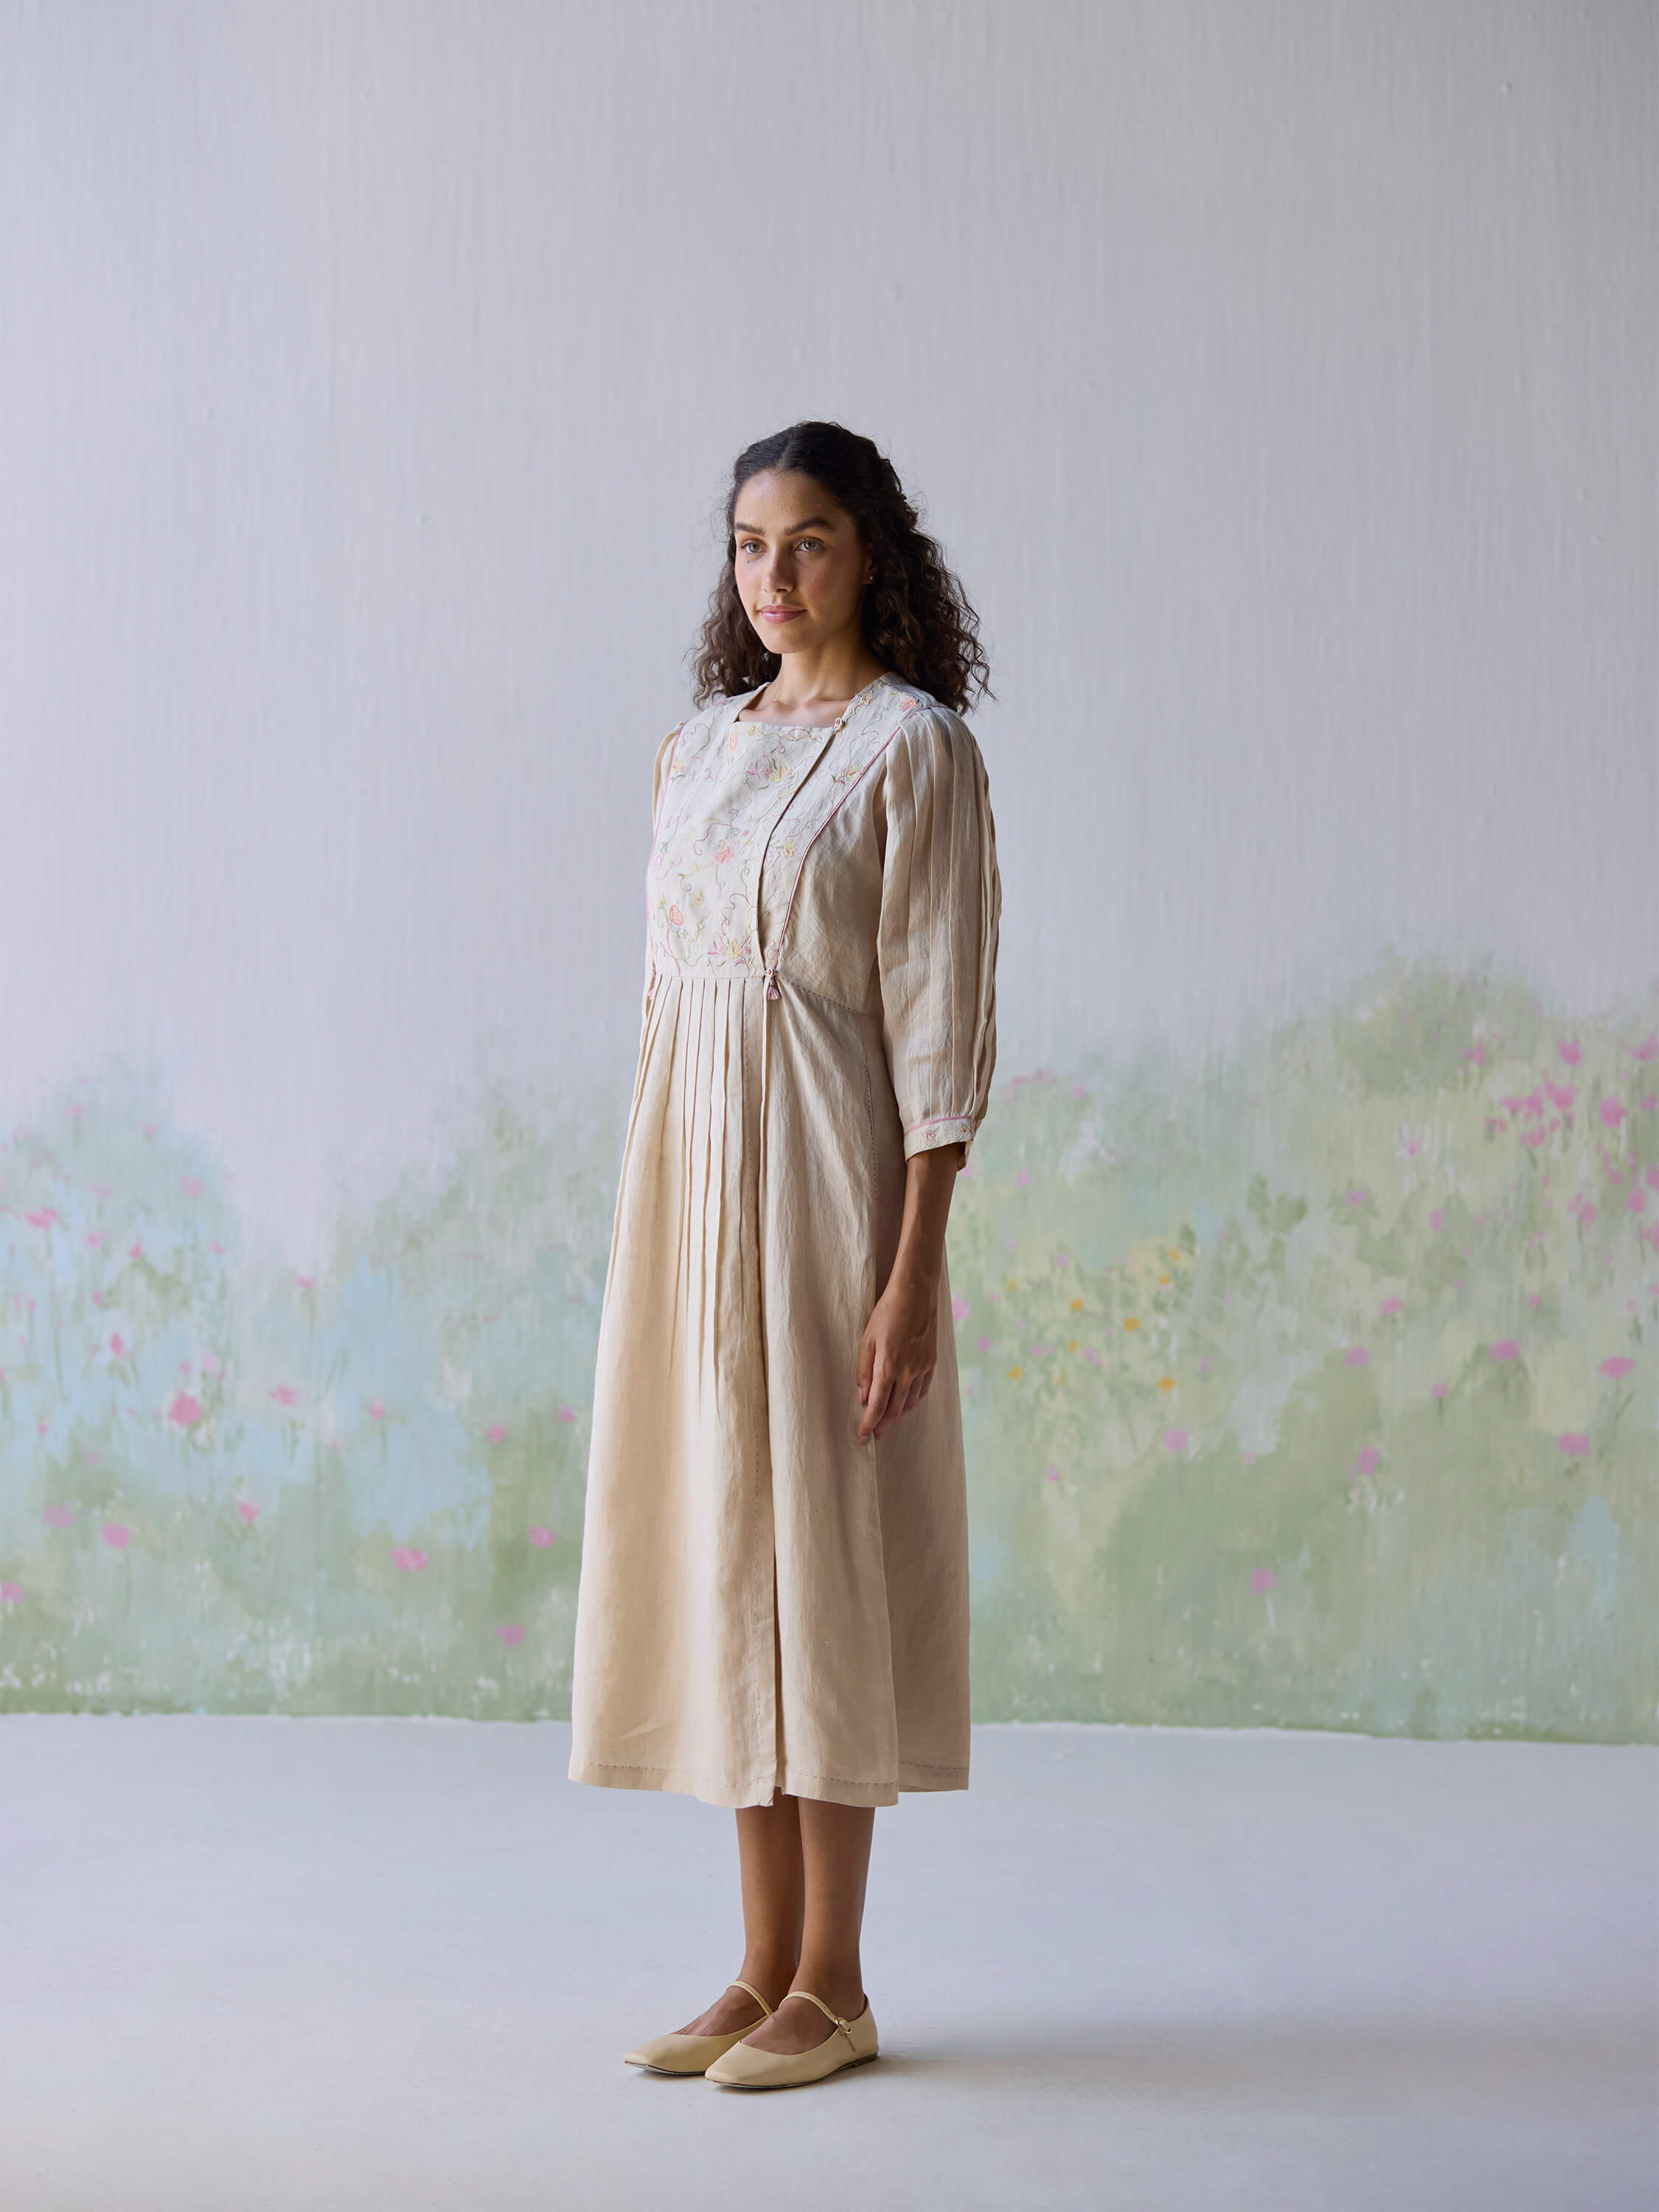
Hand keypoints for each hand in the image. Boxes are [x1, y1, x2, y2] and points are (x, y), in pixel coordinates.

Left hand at [856, 1269, 938, 1441]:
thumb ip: (864, 1370)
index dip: (868, 1424)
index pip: (876, 1406)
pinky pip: (922, 1391)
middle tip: (873, 1435)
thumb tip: (862, 1397)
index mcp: (888, 1367)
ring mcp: (922, 1369)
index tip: (862, 1437)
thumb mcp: (867, 1339)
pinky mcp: (931, 1363)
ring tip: (886, 1422)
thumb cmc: (887, 1313)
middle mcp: (907, 1372)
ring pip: (909, 1403)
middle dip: (882, 1425)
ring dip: (897, 1416)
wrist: (916, 1294)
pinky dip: (912, 1402)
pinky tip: (905, 1404)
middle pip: (894, 1410)